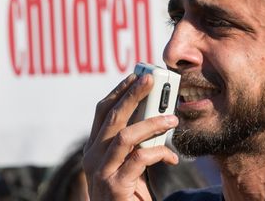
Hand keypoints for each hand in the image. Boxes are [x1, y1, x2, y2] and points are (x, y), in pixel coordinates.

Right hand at [83, 73, 179, 200]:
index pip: (102, 112)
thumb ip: (134, 145)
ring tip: (172, 119)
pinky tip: (171, 156)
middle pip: (111, 117)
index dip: (118, 92)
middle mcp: (92, 158)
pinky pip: (138, 160)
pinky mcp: (115, 187)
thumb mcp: (127, 165)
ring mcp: (101, 173)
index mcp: (93, 149)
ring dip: (151, 123)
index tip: (136, 76)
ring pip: (124, 137)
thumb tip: (155, 116)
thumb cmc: (127, 196)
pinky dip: (157, 153)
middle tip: (152, 79)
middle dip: (132, 95)